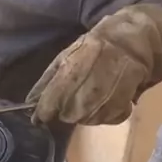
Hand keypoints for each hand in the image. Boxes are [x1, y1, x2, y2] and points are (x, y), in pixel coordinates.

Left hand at [27, 4, 161, 126]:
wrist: (132, 41)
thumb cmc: (94, 48)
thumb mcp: (66, 57)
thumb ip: (46, 81)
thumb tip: (28, 103)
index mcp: (74, 67)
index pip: (52, 100)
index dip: (44, 111)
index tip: (39, 116)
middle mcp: (91, 83)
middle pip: (68, 114)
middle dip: (65, 111)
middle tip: (70, 100)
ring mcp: (110, 94)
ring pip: (86, 120)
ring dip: (83, 115)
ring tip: (89, 98)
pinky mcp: (124, 103)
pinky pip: (105, 120)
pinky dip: (102, 115)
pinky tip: (104, 101)